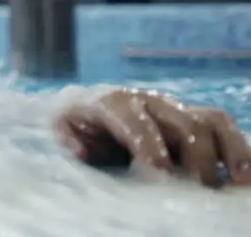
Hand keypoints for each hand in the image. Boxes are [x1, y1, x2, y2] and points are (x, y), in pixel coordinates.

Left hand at [56, 88, 250, 187]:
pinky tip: (245, 175)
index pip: (137, 122)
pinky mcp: (188, 116)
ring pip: (211, 120)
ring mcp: (173, 107)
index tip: (160, 177)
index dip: (150, 147)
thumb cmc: (72, 120)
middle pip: (183, 122)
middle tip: (199, 190)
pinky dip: (238, 147)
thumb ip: (68, 137)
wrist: (82, 103)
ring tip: (240, 180)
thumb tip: (82, 150)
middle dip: (194, 157)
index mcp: (113, 102)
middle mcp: (149, 100)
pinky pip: (221, 125)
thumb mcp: (59, 127)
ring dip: (229, 150)